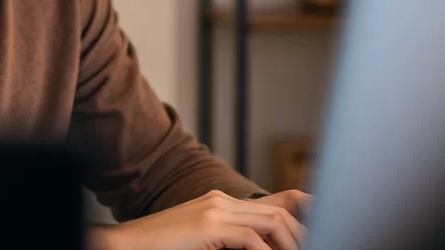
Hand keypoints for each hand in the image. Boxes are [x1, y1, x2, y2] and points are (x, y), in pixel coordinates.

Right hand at [88, 189, 306, 249]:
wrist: (128, 243)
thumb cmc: (163, 247)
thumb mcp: (204, 240)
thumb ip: (231, 239)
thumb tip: (262, 246)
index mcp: (220, 201)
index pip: (274, 206)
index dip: (300, 220)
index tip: (314, 237)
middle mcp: (220, 199)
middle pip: (279, 213)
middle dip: (302, 236)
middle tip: (315, 248)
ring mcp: (214, 210)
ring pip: (271, 223)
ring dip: (290, 245)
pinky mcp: (208, 225)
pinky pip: (250, 239)